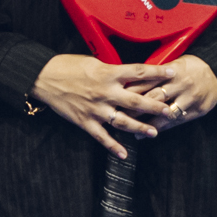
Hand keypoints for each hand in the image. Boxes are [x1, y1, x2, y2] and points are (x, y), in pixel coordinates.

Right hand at [34, 54, 185, 159]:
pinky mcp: (85, 121)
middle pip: (136, 101)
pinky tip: (124, 154)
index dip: (157, 72)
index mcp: (108, 73)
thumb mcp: (94, 62)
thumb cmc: (67, 66)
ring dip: (140, 128)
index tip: (173, 72)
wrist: (43, 77)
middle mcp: (105, 92)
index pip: (139, 72)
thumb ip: (112, 70)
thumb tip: (129, 74)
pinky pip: (102, 136)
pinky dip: (113, 146)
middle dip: (155, 106)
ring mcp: (96, 109)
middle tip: (170, 110)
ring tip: (154, 132)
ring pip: (123, 121)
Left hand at [109, 55, 216, 127]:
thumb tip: (130, 82)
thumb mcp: (174, 64)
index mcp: (171, 71)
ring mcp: (189, 98)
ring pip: (164, 113)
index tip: (116, 98)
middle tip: (118, 116)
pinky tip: (151, 133)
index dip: (130, 90)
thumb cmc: (191, 67)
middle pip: (152, 97)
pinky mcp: (196, 110)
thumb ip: (155, 75)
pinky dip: (163, 127)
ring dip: (147, 123)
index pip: (146, 80)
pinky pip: (177, 121)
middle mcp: (179, 84)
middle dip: (134, 108)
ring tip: (133, 132)